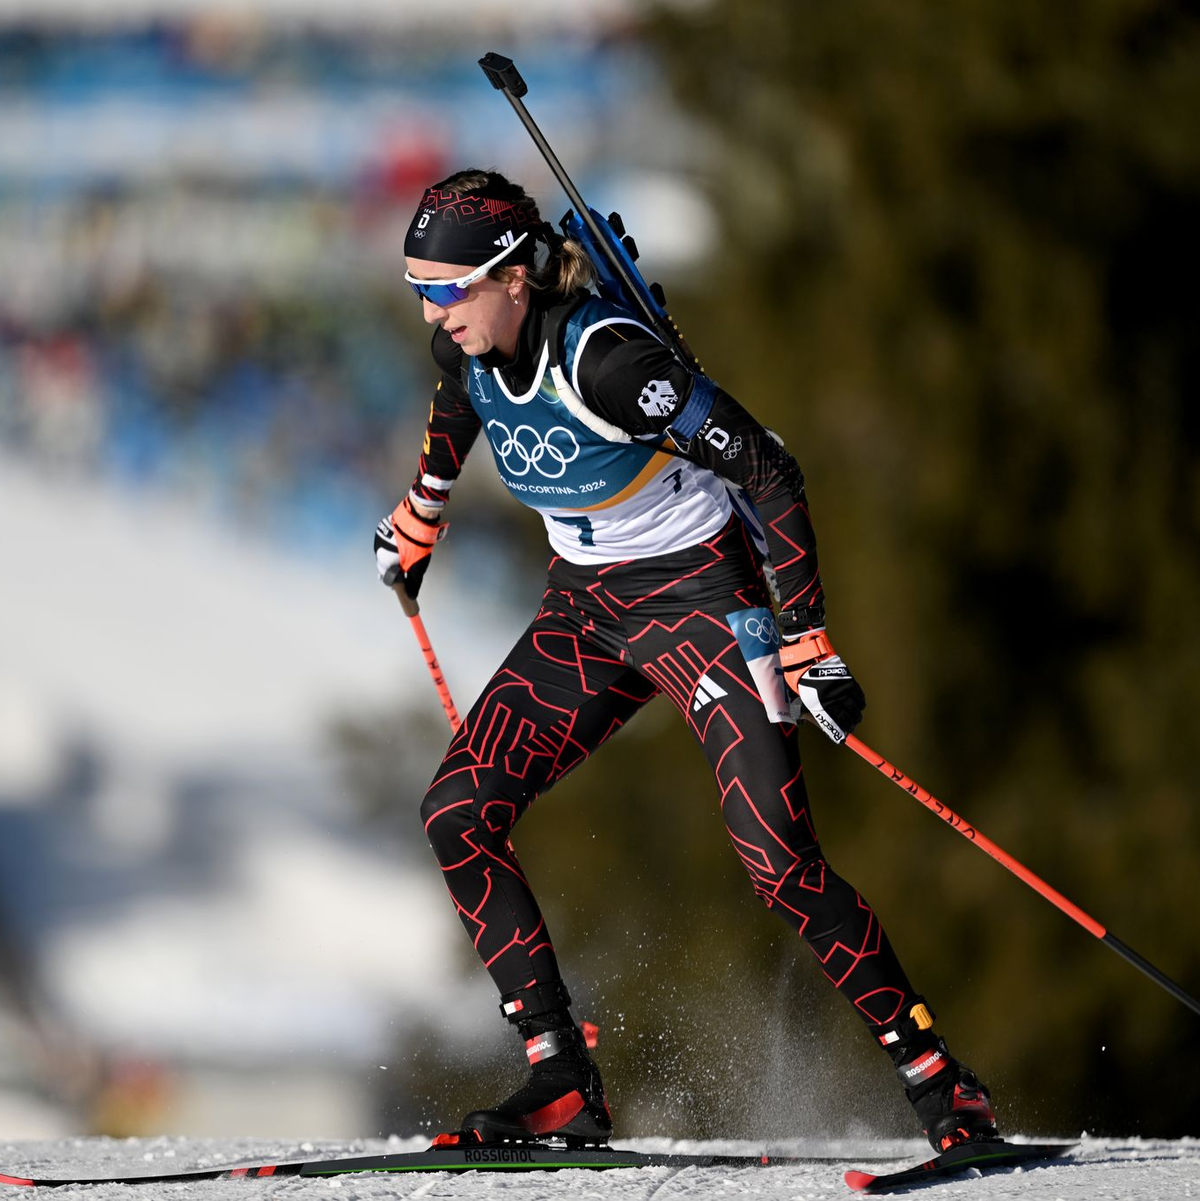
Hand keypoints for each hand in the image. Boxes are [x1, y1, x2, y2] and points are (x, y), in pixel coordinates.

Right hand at [374, 497, 446, 599]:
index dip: (394, 584)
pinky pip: (385, 542)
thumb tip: (411, 596)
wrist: (417, 520)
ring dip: (391, 557)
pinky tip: (400, 545)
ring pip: (383, 553)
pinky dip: (391, 546)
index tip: (400, 586)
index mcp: (385, 562)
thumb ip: (413, 582)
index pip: (386, 579)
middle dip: (392, 571)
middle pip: (383, 566)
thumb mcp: (417, 567)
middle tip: (402, 573)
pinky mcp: (383, 529)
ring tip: (403, 557)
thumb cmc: (417, 545)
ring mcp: (379, 539)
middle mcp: (378, 551)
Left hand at [778, 629, 865, 743]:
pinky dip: (860, 703)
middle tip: (851, 727)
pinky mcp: (848, 680)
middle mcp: (832, 698)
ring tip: (855, 718)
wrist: (806, 658)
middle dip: (850, 725)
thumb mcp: (800, 699)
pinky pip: (859, 696)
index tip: (842, 738)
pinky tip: (859, 705)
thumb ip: (810, 713)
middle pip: (847, 718)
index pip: (833, 725)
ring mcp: (841, 689)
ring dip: (857, 715)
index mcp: (818, 705)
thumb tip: (821, 726)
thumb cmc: (800, 679)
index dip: (839, 733)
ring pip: (855, 708)